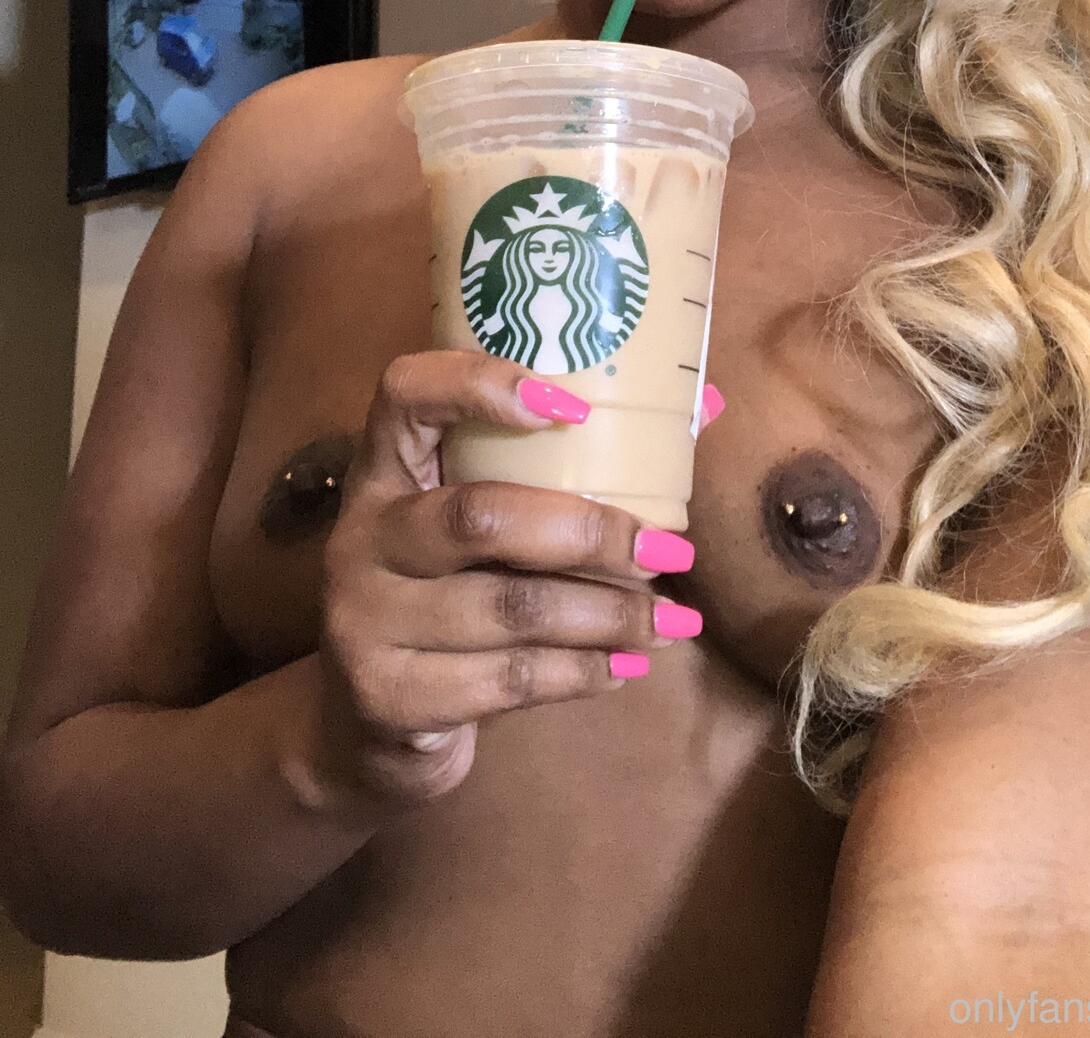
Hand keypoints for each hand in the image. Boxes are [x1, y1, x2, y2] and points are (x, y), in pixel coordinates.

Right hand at [316, 350, 701, 809]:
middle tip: (669, 551)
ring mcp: (365, 620)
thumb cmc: (446, 594)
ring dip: (609, 615)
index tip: (573, 408)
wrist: (361, 729)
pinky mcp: (390, 698)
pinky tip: (626, 667)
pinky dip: (583, 673)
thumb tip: (703, 402)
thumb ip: (567, 467)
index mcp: (384, 468)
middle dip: (591, 534)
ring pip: (510, 609)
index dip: (481, 385)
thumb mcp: (477, 524)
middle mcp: (363, 535)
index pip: (405, 390)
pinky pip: (510, 680)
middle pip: (481, 515)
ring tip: (673, 621)